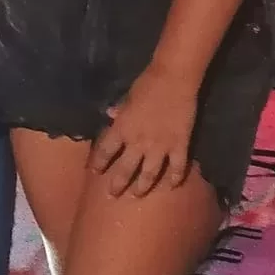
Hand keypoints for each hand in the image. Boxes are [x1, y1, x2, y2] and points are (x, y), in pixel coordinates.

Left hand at [89, 63, 197, 198]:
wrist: (173, 79)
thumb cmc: (147, 84)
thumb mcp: (127, 97)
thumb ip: (119, 110)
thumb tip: (110, 114)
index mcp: (122, 129)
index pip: (105, 151)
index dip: (98, 163)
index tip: (94, 172)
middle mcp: (138, 143)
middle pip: (125, 169)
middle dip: (117, 184)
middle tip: (112, 194)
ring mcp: (160, 147)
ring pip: (149, 174)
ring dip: (142, 186)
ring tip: (137, 195)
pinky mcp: (180, 145)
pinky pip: (177, 167)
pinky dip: (175, 178)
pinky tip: (172, 185)